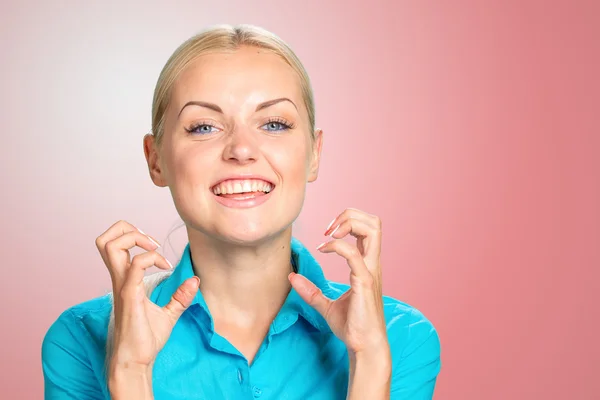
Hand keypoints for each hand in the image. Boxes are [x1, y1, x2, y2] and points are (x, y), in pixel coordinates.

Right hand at [95, 220, 199, 373]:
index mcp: (124, 280)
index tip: (157, 250)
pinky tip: (164, 267)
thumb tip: (195, 280)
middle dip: (127, 229)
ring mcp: (122, 286)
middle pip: (105, 239)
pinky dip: (149, 258)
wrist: (136, 362)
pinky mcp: (129, 296)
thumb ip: (179, 297)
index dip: (133, 235)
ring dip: (134, 238)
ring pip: (110, 246)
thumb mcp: (169, 314)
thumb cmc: (145, 340)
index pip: (113, 245)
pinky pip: (134, 266)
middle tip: (151, 243)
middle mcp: (119, 280)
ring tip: (154, 250)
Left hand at [288, 208, 389, 356]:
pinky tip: (323, 250)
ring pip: (373, 230)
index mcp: (367, 265)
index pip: (368, 230)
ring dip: (349, 223)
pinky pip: (353, 254)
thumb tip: (293, 278)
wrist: (363, 345)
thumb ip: (311, 291)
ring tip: (330, 234)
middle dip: (350, 215)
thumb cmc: (352, 326)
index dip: (348, 222)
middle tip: (329, 228)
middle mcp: (371, 264)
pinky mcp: (364, 281)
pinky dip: (336, 246)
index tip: (326, 234)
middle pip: (374, 223)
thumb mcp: (326, 305)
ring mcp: (370, 271)